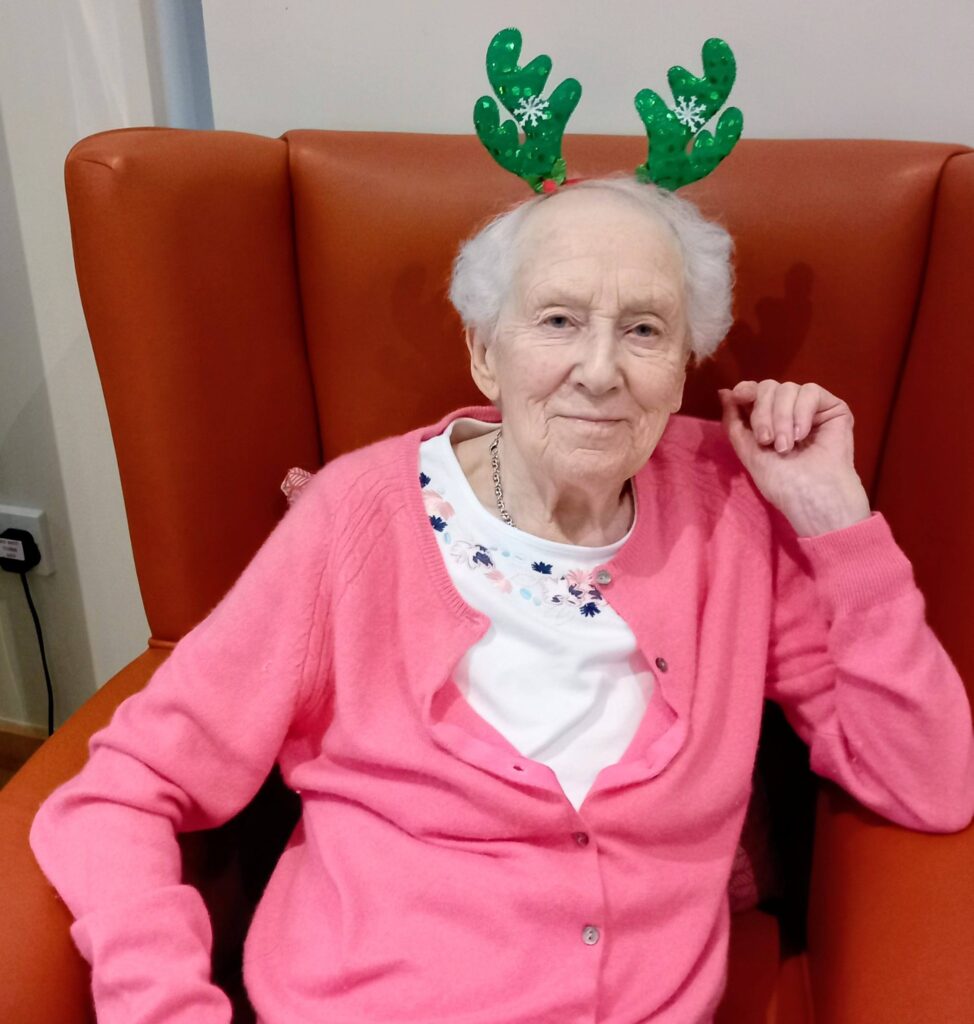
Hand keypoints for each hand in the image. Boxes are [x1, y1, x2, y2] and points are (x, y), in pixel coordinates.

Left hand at [717, 380, 871, 536]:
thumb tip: (723, 391)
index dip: (746, 390)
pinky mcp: (833, 408)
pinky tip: (802, 435)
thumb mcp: (748, 451)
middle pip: (768, 387)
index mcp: (768, 420)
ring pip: (787, 388)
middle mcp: (788, 411)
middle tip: (767, 441)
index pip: (754, 391)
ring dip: (782, 418)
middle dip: (762, 414)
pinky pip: (810, 391)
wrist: (813, 496)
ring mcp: (811, 409)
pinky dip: (801, 412)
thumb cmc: (782, 482)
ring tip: (786, 446)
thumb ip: (734, 422)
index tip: (739, 397)